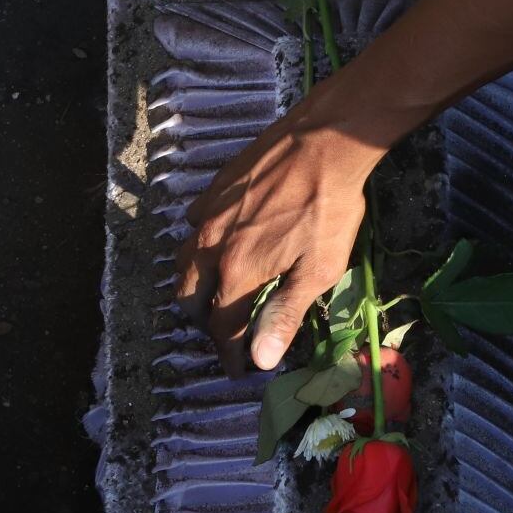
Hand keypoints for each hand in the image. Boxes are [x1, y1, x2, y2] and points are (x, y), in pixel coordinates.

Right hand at [174, 115, 378, 376]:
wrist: (323, 142)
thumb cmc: (328, 208)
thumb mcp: (318, 269)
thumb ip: (285, 314)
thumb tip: (260, 360)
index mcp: (237, 273)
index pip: (223, 328)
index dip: (231, 354)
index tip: (238, 370)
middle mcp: (211, 247)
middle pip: (190, 298)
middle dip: (204, 323)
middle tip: (226, 334)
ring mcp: (208, 215)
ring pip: (183, 262)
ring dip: (195, 287)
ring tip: (216, 297)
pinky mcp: (214, 190)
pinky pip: (193, 226)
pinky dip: (200, 247)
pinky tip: (220, 245)